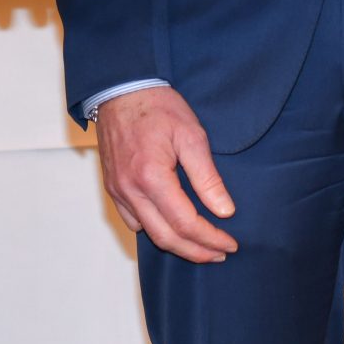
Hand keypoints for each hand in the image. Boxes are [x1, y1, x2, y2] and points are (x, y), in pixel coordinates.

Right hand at [95, 85, 236, 262]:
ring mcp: (118, 189)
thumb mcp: (191, 135)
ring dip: (176, 245)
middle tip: (220, 253)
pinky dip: (154, 230)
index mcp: (151, 176)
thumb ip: (207, 177)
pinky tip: (171, 226)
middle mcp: (129, 188)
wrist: (120, 89)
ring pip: (147, 233)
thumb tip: (224, 211)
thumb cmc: (156, 106)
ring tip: (200, 245)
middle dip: (196, 251)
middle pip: (165, 237)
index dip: (211, 239)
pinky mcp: (112, 187)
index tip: (230, 244)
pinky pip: (132, 220)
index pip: (185, 223)